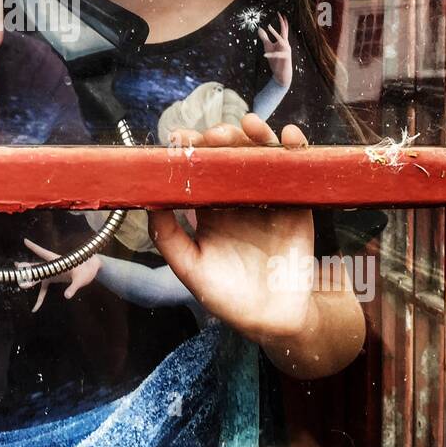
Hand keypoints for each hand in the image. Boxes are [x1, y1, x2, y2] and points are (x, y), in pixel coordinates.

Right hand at [16, 236, 102, 312]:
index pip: (43, 253)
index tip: (25, 241)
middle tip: (17, 266)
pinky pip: (43, 289)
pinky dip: (39, 299)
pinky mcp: (54, 279)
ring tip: (19, 281)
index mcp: (57, 261)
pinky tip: (35, 308)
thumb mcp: (80, 280)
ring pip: (37, 276)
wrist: (91, 270)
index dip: (34, 247)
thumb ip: (73, 287)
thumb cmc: (86, 271)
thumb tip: (67, 296)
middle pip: (37, 266)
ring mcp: (52, 272)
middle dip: (27, 268)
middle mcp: (52, 266)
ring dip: (28, 279)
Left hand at [148, 113, 314, 342]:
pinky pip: (296, 170)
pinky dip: (294, 149)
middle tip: (214, 136)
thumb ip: (168, 238)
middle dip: (221, 138)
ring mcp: (268, 198)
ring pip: (261, 155)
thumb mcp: (190, 270)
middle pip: (230, 155)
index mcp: (209, 209)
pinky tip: (285, 138)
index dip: (189, 150)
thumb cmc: (227, 297)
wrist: (273, 320)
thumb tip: (149, 204)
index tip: (178, 138)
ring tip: (247, 126)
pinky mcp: (296, 203)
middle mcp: (237, 198)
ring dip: (255, 134)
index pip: (198, 170)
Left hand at [257, 13, 292, 88]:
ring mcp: (286, 51)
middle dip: (282, 23)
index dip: (282, 22)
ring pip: (282, 40)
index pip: (283, 30)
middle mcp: (286, 45)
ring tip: (269, 27)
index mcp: (283, 42)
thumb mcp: (268, 47)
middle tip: (280, 15)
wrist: (280, 74)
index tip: (280, 14)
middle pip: (284, 32)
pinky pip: (277, 54)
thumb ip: (265, 38)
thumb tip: (260, 28)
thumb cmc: (275, 60)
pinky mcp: (285, 58)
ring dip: (275, 34)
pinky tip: (265, 55)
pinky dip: (271, 54)